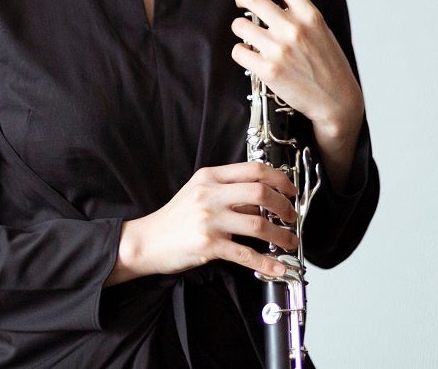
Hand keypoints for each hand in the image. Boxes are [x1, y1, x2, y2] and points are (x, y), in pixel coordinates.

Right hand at [105, 162, 298, 285]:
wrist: (146, 241)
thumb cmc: (174, 218)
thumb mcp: (197, 192)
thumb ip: (226, 190)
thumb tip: (262, 197)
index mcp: (210, 177)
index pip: (253, 170)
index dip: (279, 179)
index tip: (290, 189)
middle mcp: (210, 195)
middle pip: (260, 193)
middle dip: (284, 206)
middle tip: (291, 215)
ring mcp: (209, 220)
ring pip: (258, 225)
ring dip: (281, 235)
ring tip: (289, 241)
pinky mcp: (208, 245)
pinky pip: (246, 255)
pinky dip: (267, 263)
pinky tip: (278, 267)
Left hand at [230, 0, 363, 146]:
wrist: (337, 102)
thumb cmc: (331, 68)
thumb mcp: (323, 33)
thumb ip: (302, 17)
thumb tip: (279, 4)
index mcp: (310, 16)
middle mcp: (293, 29)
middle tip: (241, 1)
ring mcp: (278, 49)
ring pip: (240, 26)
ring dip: (241, 29)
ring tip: (250, 36)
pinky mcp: (267, 70)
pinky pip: (239, 51)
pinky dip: (241, 52)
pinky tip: (251, 56)